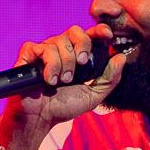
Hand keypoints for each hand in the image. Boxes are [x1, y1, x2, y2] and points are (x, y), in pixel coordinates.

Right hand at [9, 23, 128, 128]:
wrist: (41, 118)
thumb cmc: (64, 107)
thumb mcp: (93, 95)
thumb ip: (109, 79)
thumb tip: (121, 57)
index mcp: (77, 55)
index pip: (89, 34)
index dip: (99, 30)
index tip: (107, 35)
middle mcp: (61, 49)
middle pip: (75, 31)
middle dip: (81, 45)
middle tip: (81, 63)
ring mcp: (44, 50)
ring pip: (59, 41)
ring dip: (64, 64)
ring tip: (61, 81)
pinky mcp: (29, 54)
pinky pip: (41, 48)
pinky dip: (49, 65)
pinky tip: (48, 80)